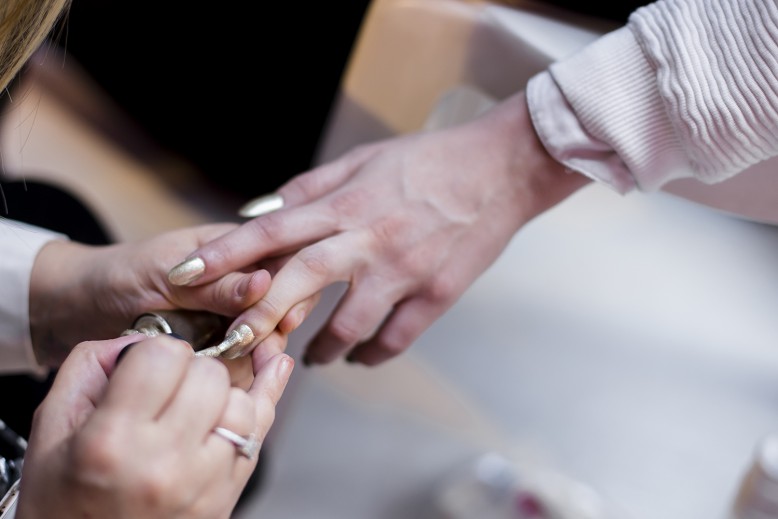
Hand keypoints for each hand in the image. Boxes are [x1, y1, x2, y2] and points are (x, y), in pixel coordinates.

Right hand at [16, 334, 293, 518]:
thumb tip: (141, 338)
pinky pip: (261, 433)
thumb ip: (91, 366)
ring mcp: (203, 484)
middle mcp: (164, 464)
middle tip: (165, 391)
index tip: (145, 367)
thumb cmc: (64, 496)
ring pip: (241, 402)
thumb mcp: (52, 427)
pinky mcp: (227, 497)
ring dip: (220, 393)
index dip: (154, 351)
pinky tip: (274, 367)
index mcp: (112, 441)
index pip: (163, 356)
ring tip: (191, 406)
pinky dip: (267, 396)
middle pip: (209, 375)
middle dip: (189, 370)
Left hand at [28, 223, 285, 367]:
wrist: (77, 308)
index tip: (279, 320)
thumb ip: (217, 283)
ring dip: (258, 352)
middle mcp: (241, 281)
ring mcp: (231, 314)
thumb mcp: (167, 274)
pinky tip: (225, 376)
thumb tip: (266, 283)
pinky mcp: (219, 344)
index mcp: (236, 248)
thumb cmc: (118, 275)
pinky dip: (239, 369)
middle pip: (287, 303)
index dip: (290, 290)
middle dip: (276, 327)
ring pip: (270, 335)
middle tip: (256, 348)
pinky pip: (245, 359)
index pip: (286, 262)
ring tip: (234, 362)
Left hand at [167, 91, 590, 364]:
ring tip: (309, 359)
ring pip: (349, 323)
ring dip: (321, 348)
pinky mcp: (437, 294)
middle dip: (261, 315)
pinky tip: (359, 358)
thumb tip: (262, 211)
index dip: (224, 254)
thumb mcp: (364, 160)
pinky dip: (372, 355)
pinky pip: (396, 337)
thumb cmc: (428, 161)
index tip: (183, 276)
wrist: (501, 169)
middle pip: (302, 281)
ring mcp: (405, 270)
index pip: (272, 229)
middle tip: (233, 344)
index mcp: (347, 202)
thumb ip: (311, 188)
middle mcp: (370, 238)